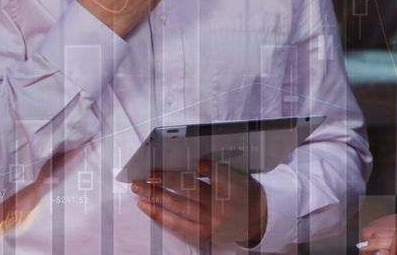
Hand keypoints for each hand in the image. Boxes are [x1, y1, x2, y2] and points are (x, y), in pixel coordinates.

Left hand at [132, 160, 266, 247]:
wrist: (256, 223)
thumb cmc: (244, 194)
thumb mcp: (240, 177)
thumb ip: (220, 169)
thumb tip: (196, 163)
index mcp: (234, 189)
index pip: (216, 173)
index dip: (202, 166)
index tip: (185, 160)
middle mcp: (221, 208)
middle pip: (189, 191)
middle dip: (164, 183)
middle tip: (145, 177)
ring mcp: (211, 224)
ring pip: (178, 211)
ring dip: (156, 200)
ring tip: (140, 192)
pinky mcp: (203, 236)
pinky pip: (178, 227)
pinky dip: (161, 217)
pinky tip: (149, 209)